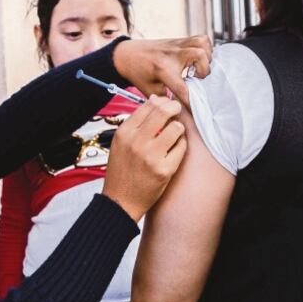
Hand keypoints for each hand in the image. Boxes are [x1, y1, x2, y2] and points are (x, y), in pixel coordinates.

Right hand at [103, 96, 186, 221]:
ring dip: (179, 128)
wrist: (121, 201)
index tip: (168, 104)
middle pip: (163, 112)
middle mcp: (136, 142)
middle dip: (175, 108)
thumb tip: (155, 99)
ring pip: (176, 128)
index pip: (148, 106)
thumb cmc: (122, 171)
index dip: (162, 101)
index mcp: (124, 133)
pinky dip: (181, 146)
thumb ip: (137, 122)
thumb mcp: (121, 143)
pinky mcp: (164, 170)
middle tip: (178, 110)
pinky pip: (181, 148)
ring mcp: (151, 156)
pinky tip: (174, 150)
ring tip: (175, 134)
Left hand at [113, 36, 212, 106]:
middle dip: (204, 70)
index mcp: (163, 69)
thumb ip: (166, 102)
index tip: (198, 112)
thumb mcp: (150, 91)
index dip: (192, 102)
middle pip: (199, 55)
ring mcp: (177, 44)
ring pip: (202, 43)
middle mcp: (172, 54)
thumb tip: (180, 116)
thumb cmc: (138, 74)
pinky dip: (205, 48)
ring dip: (206, 57)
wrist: (127, 54)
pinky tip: (199, 60)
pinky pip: (201, 38)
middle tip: (198, 79)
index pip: (184, 87)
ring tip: (200, 68)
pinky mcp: (180, 40)